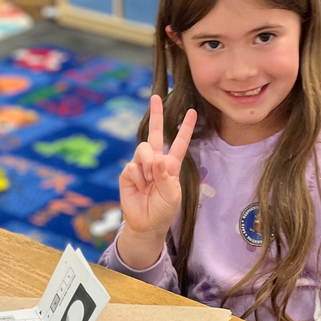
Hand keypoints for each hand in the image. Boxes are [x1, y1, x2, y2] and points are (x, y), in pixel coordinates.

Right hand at [118, 95, 196, 236]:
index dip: (185, 128)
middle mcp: (155, 161)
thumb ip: (167, 177)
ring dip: (148, 164)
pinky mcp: (128, 173)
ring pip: (143, 149)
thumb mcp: (173, 195)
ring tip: (149, 182)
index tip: (192, 112)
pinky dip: (139, 177)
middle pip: (155, 133)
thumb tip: (156, 158)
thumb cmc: (163, 210)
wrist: (146, 224)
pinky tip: (140, 187)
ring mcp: (140, 166)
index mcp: (171, 165)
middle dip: (156, 114)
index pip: (179, 143)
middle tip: (156, 96)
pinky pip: (133, 166)